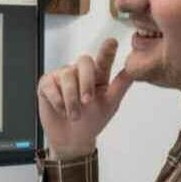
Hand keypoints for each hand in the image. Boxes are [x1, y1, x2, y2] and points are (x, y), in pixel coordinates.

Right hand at [37, 39, 132, 159]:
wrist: (72, 139)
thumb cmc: (92, 121)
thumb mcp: (110, 105)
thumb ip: (120, 86)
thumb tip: (134, 70)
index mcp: (97, 75)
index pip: (103, 59)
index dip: (107, 50)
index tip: (112, 42)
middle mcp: (80, 72)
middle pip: (84, 61)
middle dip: (86, 82)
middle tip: (88, 101)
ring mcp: (62, 76)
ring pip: (67, 76)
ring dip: (72, 100)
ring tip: (74, 115)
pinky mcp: (47, 84)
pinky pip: (51, 86)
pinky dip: (58, 101)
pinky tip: (61, 110)